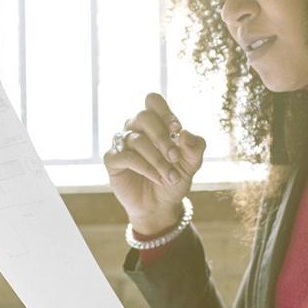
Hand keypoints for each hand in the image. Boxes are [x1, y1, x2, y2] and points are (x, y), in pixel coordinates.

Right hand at [104, 93, 205, 234]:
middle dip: (162, 137)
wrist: (162, 206)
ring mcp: (122, 143)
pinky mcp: (112, 160)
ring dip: (157, 159)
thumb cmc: (175, 178)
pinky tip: (158, 178)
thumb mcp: (191, 164)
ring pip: (137, 140)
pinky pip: (126, 157)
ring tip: (171, 177)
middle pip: (144, 117)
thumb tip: (185, 133)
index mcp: (155, 122)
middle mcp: (136, 128)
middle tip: (175, 158)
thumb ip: (195, 147)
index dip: (165, 112)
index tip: (177, 130)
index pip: (153, 101)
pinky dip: (145, 168)